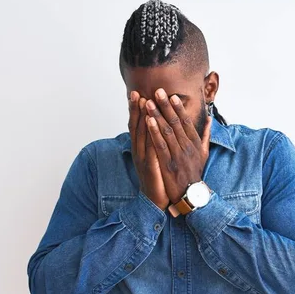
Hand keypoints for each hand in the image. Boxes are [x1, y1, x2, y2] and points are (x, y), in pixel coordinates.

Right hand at [128, 91, 168, 210]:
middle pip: (137, 127)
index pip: (137, 125)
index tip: (137, 94)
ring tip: (143, 103)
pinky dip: (151, 135)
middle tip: (136, 93)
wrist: (155, 200)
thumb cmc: (158, 178)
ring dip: (143, 118)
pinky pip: (150, 148)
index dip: (136, 110)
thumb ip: (155, 144)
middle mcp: (139, 151)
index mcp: (141, 148)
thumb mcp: (155, 158)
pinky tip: (152, 125)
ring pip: (142, 135)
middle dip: (136, 109)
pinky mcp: (150, 166)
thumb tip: (156, 130)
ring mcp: (143, 159)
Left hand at [145, 88, 211, 202]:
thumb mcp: (204, 153)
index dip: (179, 108)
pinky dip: (154, 132)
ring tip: (148, 102)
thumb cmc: (195, 173)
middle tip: (158, 91)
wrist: (191, 195)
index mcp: (194, 143)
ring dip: (157, 115)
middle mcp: (187, 147)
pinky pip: (160, 145)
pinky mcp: (168, 164)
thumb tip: (210, 119)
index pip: (186, 122)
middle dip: (166, 106)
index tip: (172, 96)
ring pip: (166, 131)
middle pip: (175, 122)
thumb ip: (205, 135)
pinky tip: (147, 121)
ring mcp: (177, 155)